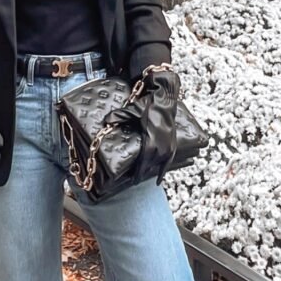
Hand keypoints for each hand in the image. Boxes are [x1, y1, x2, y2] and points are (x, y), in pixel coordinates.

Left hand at [106, 67, 179, 184]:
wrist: (165, 99)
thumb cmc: (149, 105)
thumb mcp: (133, 110)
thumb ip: (119, 116)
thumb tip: (106, 121)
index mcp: (152, 142)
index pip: (143, 164)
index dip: (137, 174)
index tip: (132, 181)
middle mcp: (162, 147)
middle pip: (150, 166)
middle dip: (142, 173)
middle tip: (133, 181)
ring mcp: (169, 146)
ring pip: (159, 165)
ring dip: (151, 171)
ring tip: (143, 177)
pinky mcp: (173, 144)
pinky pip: (169, 161)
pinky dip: (164, 169)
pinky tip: (160, 177)